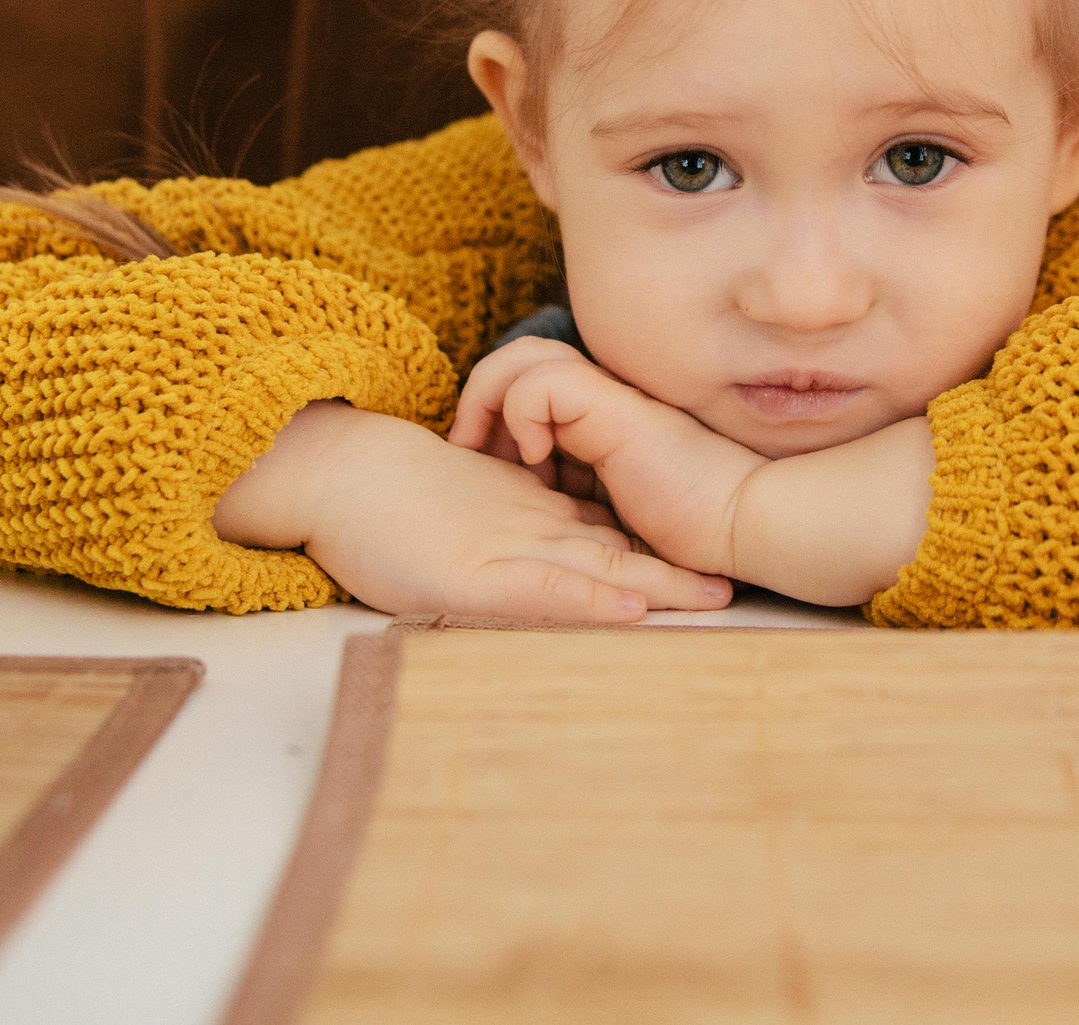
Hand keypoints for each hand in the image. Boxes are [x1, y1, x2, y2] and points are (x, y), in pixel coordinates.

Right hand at [212, 400, 730, 621]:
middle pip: (623, 549)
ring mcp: (508, 550)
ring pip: (597, 565)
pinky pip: (542, 589)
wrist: (334, 474)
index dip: (666, 548)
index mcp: (535, 522)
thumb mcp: (462, 529)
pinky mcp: (475, 575)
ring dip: (657, 580)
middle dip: (682, 566)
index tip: (720, 561)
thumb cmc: (389, 506)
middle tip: (744, 579)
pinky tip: (630, 604)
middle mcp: (533, 533)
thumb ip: (509, 542)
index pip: (613, 537)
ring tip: (715, 590)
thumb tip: (554, 559)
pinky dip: (589, 599)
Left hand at [448, 338, 764, 576]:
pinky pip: (541, 383)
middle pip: (521, 357)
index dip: (493, 413)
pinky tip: (535, 457)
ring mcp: (607, 398)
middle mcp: (599, 398)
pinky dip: (521, 413)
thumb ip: (579, 491)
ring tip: (484, 447)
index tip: (479, 460)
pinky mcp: (612, 407)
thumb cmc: (690, 527)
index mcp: (599, 418)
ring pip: (523, 357)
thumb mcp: (612, 509)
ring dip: (489, 397)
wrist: (741, 521)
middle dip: (479, 396)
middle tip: (466, 447)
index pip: (528, 381)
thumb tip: (526, 493)